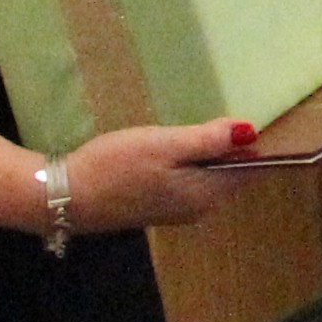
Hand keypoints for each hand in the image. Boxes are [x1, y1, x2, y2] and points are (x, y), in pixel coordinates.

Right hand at [58, 119, 264, 232]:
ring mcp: (178, 210)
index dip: (255, 143)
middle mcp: (199, 208)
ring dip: (208, 153)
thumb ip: (208, 140)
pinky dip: (189, 162)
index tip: (255, 114)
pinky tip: (175, 146)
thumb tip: (251, 132)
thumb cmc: (116, 166)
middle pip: (231, 173)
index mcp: (207, 195)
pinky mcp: (158, 206)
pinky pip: (189, 181)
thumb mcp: (164, 145)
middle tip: (224, 111)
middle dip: (231, 146)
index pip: (250, 169)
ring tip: (201, 124)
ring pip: (208, 176)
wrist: (65, 197)